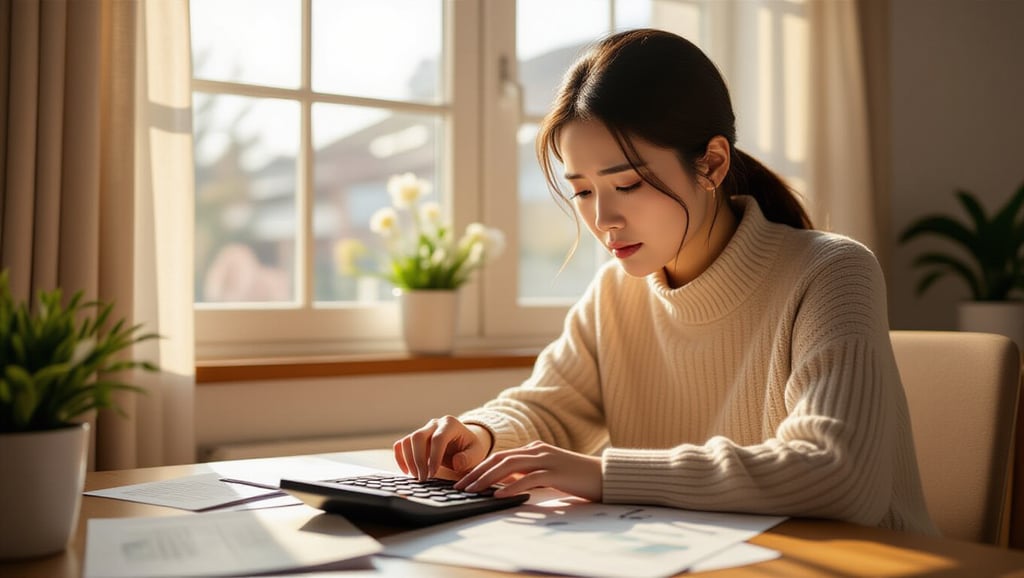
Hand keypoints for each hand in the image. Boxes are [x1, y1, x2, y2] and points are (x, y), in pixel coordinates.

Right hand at [393, 416, 491, 479]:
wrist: (465, 443)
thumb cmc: (471, 448)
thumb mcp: (477, 453)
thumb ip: (469, 458)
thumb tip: (456, 462)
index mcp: (451, 424)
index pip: (438, 438)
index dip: (434, 457)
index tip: (433, 474)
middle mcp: (435, 424)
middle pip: (418, 437)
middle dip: (419, 460)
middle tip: (423, 478)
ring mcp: (423, 429)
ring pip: (407, 441)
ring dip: (409, 460)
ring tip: (417, 476)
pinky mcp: (415, 438)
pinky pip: (401, 445)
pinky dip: (400, 458)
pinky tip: (407, 471)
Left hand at [454, 441, 602, 501]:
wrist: (605, 475)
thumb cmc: (577, 477)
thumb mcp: (548, 473)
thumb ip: (528, 474)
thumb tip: (505, 484)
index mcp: (534, 449)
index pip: (500, 456)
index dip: (480, 468)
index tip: (464, 481)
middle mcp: (538, 450)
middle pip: (499, 459)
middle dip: (477, 473)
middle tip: (460, 487)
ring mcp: (547, 460)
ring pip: (509, 466)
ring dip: (487, 479)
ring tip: (472, 490)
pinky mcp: (556, 472)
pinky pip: (529, 478)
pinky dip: (511, 486)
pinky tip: (499, 494)